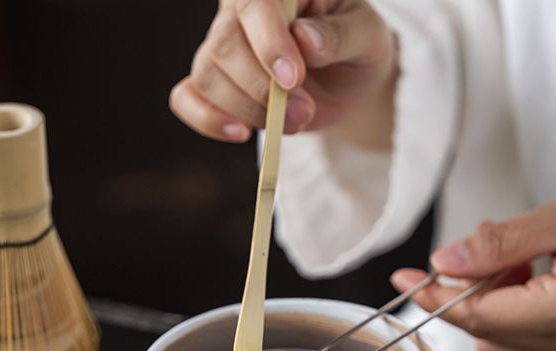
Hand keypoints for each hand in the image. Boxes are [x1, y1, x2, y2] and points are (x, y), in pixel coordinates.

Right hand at [169, 0, 397, 145]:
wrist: (346, 80)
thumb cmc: (357, 49)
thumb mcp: (368, 38)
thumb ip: (341, 34)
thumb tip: (306, 40)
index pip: (255, 2)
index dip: (268, 41)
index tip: (292, 79)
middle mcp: (242, 10)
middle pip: (225, 44)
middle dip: (263, 89)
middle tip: (305, 111)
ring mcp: (224, 46)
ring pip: (208, 75)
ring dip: (249, 110)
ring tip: (295, 123)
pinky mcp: (216, 83)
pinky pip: (187, 98)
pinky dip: (207, 120)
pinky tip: (240, 133)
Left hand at [391, 186, 555, 350]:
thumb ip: (500, 243)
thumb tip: (446, 262)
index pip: (478, 313)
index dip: (436, 296)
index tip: (406, 278)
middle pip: (483, 329)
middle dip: (462, 293)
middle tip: (466, 255)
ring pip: (498, 341)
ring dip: (488, 306)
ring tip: (518, 266)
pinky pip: (520, 346)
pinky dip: (509, 318)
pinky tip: (528, 288)